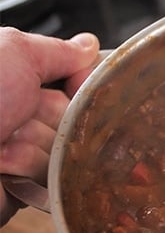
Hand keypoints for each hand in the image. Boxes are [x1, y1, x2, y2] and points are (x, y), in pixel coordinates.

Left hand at [0, 27, 99, 225]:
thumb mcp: (14, 53)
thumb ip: (57, 50)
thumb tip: (87, 46)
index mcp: (16, 83)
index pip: (74, 83)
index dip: (81, 85)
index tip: (78, 85)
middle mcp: (19, 115)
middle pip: (74, 117)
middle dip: (58, 118)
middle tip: (25, 115)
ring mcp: (21, 152)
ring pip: (64, 149)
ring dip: (39, 146)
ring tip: (3, 144)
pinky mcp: (23, 186)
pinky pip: (51, 177)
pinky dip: (30, 170)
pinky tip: (4, 165)